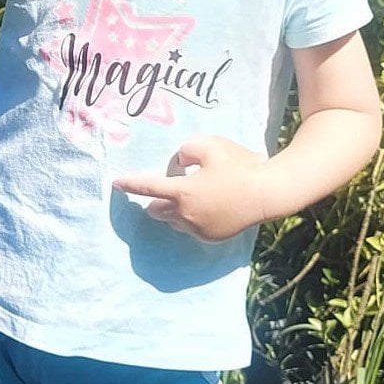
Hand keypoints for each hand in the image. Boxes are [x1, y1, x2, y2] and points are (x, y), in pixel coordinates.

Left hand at [111, 136, 269, 241]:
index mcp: (181, 192)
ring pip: (174, 220)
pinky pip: (193, 228)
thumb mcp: (208, 145)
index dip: (129, 183)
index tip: (115, 182)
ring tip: (195, 195)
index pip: (146, 187)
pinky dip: (193, 218)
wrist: (268, 193)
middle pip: (156, 210)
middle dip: (156, 200)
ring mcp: (199, 229)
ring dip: (175, 209)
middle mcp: (185, 215)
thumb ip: (185, 151)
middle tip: (170, 187)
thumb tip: (179, 164)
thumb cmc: (238, 165)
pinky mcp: (212, 237)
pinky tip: (210, 205)